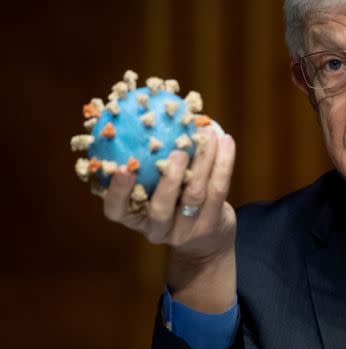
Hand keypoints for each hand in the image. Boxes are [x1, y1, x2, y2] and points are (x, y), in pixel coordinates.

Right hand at [103, 128, 236, 311]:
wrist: (207, 240)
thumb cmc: (173, 202)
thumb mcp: (152, 188)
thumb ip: (145, 162)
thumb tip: (145, 109)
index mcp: (134, 217)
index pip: (116, 211)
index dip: (116, 192)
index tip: (121, 168)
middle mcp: (157, 230)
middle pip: (161, 208)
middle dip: (169, 180)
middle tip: (177, 152)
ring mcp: (186, 231)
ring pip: (195, 195)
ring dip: (203, 161)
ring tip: (208, 135)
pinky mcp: (212, 225)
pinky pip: (219, 190)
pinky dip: (223, 163)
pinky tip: (226, 141)